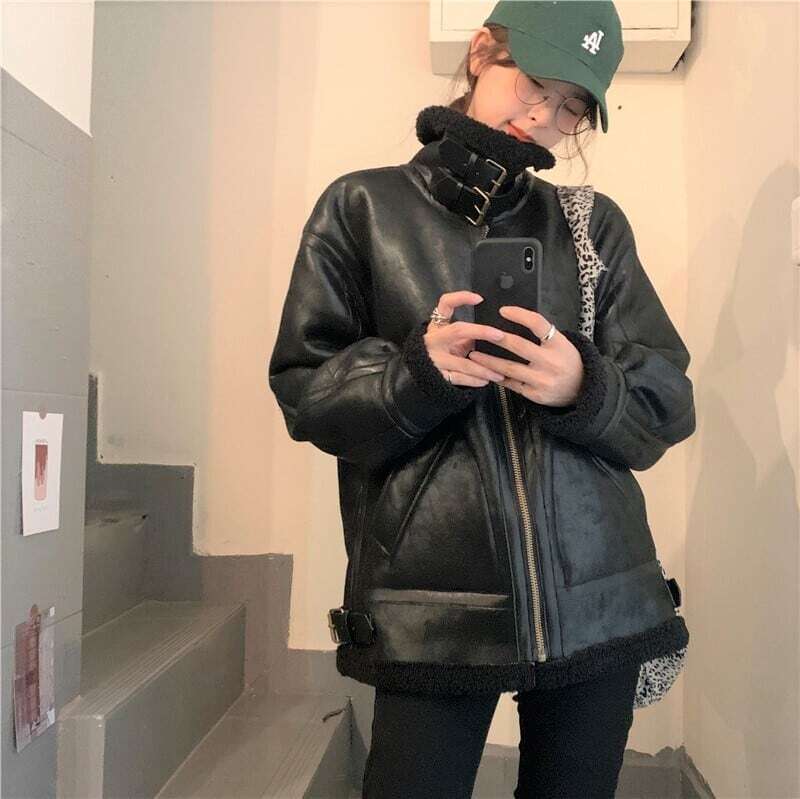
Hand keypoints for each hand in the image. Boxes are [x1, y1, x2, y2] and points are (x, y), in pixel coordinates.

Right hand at [424, 291, 508, 386]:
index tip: (479, 299)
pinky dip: (474, 380)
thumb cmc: (440, 352)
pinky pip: (459, 378)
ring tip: (500, 373)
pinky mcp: (437, 375)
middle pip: (458, 330)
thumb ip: (466, 336)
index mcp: (437, 326)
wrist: (417, 373)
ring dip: (484, 368)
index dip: (461, 298)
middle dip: (481, 332)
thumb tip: (492, 334)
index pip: (445, 304)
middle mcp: (434, 340)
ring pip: (463, 363)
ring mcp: (435, 358)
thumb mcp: (449, 340)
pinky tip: (486, 381)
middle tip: (500, 335)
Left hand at [467, 306, 583, 405]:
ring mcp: (542, 380)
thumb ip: (542, 334)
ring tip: (474, 355)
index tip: (503, 310)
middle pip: (520, 346)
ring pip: (510, 369)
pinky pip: (511, 384)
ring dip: (489, 361)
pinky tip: (485, 371)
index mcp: (559, 344)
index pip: (538, 324)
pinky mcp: (535, 394)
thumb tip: (514, 319)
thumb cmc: (567, 360)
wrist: (582, 389)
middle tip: (480, 332)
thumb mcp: (562, 343)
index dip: (520, 315)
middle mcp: (551, 362)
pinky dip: (497, 376)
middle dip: (497, 339)